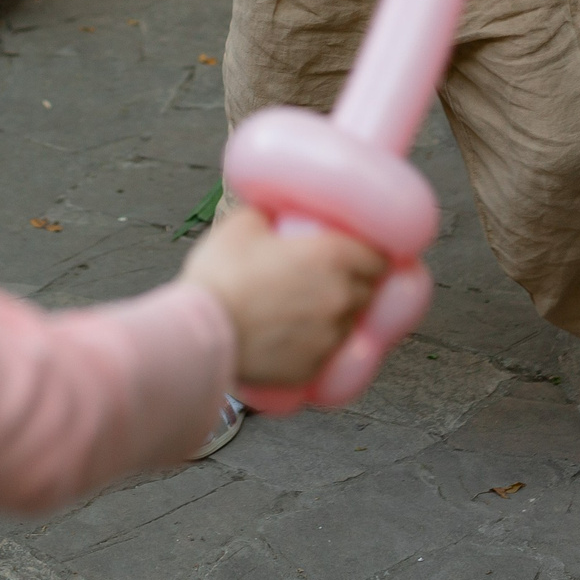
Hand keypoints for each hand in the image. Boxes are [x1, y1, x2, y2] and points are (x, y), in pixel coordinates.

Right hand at [179, 205, 386, 387]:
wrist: (201, 330)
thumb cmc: (220, 276)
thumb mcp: (243, 224)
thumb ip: (270, 214)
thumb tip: (274, 213)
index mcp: (332, 256)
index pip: (378, 258)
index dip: (370, 255)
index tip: (359, 254)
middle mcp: (339, 297)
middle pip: (367, 291)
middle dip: (354, 284)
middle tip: (329, 278)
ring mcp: (329, 337)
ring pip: (349, 324)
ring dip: (337, 315)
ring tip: (309, 309)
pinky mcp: (313, 367)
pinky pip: (327, 353)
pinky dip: (317, 343)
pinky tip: (295, 335)